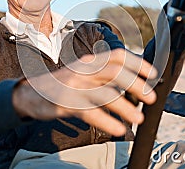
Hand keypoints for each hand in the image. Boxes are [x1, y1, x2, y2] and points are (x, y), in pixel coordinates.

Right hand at [12, 48, 156, 135]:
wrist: (30, 93)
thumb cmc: (63, 84)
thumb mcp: (84, 73)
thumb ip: (104, 75)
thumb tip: (135, 83)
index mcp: (90, 61)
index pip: (117, 55)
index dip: (138, 63)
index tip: (153, 74)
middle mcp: (83, 70)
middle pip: (115, 72)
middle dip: (137, 85)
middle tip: (151, 98)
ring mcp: (74, 86)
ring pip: (105, 93)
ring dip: (126, 107)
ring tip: (138, 118)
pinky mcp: (66, 104)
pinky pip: (90, 112)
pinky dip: (107, 121)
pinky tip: (118, 129)